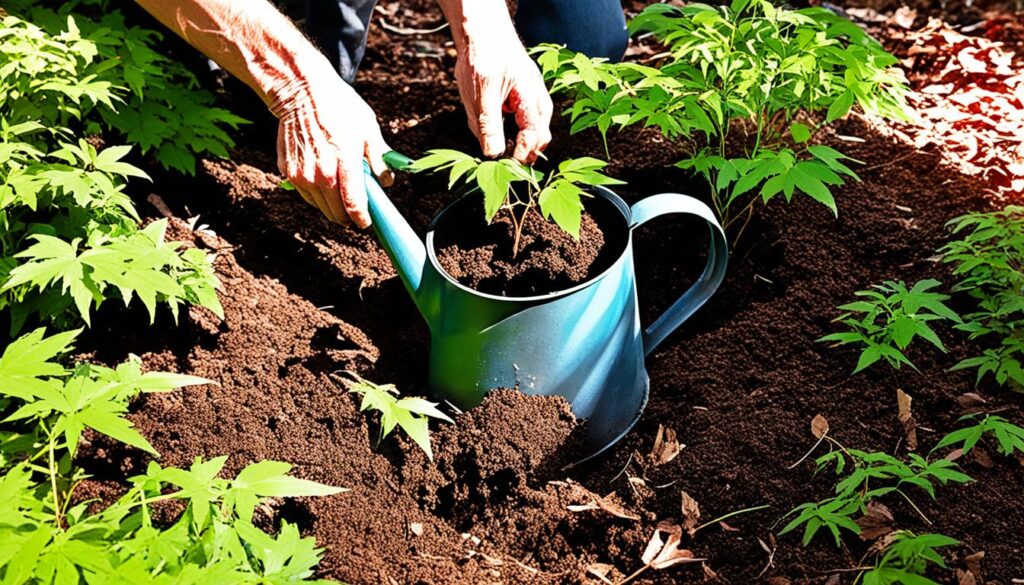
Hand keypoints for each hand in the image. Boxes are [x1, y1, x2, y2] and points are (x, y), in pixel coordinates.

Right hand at [272, 67, 390, 226]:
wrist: (301, 90)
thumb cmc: (338, 106)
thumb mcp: (368, 129)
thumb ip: (379, 159)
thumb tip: (387, 181)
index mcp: (344, 163)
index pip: (354, 205)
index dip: (361, 218)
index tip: (365, 222)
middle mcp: (321, 174)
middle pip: (336, 213)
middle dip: (347, 216)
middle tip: (355, 211)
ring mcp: (302, 174)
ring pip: (320, 206)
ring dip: (331, 207)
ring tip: (340, 197)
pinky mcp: (289, 171)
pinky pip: (306, 194)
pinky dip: (316, 194)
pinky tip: (324, 183)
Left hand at [454, 34, 552, 163]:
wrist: (483, 32)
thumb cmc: (484, 56)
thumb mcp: (481, 93)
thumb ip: (488, 124)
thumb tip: (493, 154)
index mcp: (531, 96)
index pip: (534, 134)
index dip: (521, 152)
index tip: (506, 163)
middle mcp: (537, 98)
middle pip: (540, 136)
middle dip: (524, 151)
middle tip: (505, 162)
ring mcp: (533, 98)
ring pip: (532, 130)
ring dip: (518, 140)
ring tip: (500, 143)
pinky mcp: (525, 98)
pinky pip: (523, 121)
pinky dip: (513, 129)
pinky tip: (498, 128)